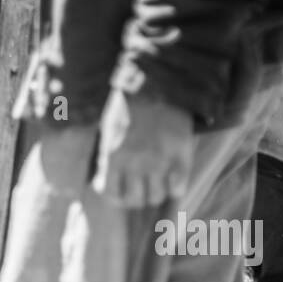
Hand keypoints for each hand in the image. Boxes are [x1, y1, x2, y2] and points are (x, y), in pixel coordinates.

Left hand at [91, 89, 194, 208]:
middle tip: (142, 187)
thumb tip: (102, 181)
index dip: (117, 196)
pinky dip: (176, 186)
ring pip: (156, 196)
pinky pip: (178, 187)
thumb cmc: (128, 105)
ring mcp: (158, 160)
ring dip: (156, 191)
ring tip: (159, 181)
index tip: (122, 191)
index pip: (111, 194)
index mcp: (113, 156)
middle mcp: (134, 163)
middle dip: (137, 196)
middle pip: (135, 200)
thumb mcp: (107, 129)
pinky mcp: (180, 154)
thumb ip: (105, 156)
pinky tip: (175, 177)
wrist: (159, 81)